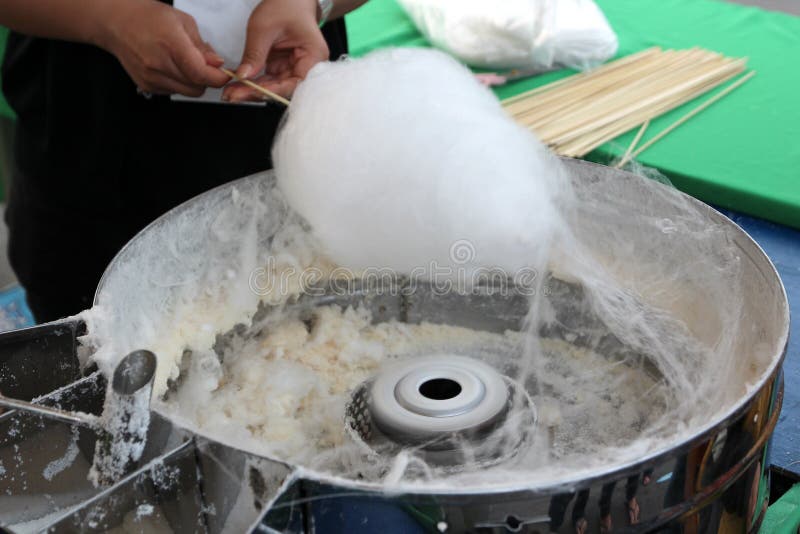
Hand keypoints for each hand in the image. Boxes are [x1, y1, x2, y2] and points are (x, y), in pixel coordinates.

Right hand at [97, 0, 229, 96]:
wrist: (115, 22)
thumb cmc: (149, 17)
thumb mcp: (183, 22)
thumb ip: (202, 46)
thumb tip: (218, 64)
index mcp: (171, 44)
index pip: (201, 74)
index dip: (218, 77)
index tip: (224, 73)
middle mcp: (159, 65)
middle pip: (197, 87)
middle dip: (207, 79)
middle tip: (205, 65)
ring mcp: (151, 78)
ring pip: (187, 92)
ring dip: (193, 82)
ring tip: (186, 63)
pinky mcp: (146, 86)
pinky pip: (174, 92)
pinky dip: (179, 83)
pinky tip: (172, 67)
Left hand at [222, 0, 328, 101]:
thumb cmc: (284, 5)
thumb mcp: (264, 28)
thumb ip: (254, 54)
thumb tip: (243, 77)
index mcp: (314, 57)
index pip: (295, 83)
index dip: (273, 90)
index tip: (251, 92)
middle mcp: (307, 67)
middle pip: (283, 88)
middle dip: (258, 93)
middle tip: (233, 95)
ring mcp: (294, 68)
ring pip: (274, 86)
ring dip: (253, 90)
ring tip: (231, 92)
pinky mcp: (283, 67)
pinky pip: (268, 79)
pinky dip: (253, 82)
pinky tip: (238, 85)